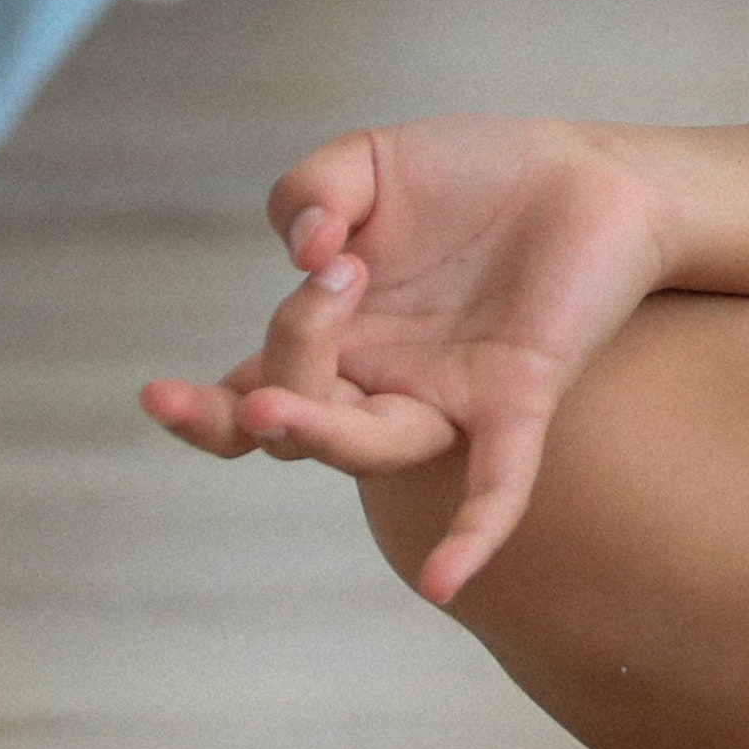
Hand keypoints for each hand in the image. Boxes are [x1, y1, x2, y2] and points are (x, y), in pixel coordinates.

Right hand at [133, 115, 685, 602]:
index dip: (200, 412)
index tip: (156, 395)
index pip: (250, 393)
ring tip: (276, 403)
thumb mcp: (369, 164)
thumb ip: (309, 190)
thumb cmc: (478, 178)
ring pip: (368, 446)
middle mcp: (382, 380)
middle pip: (296, 418)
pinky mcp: (518, 400)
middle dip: (278, 368)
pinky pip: (496, 486)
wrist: (593, 173)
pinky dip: (470, 533)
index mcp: (335, 336)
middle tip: (325, 278)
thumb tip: (306, 249)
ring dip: (318, 430)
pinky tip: (445, 583)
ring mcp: (447, 398)